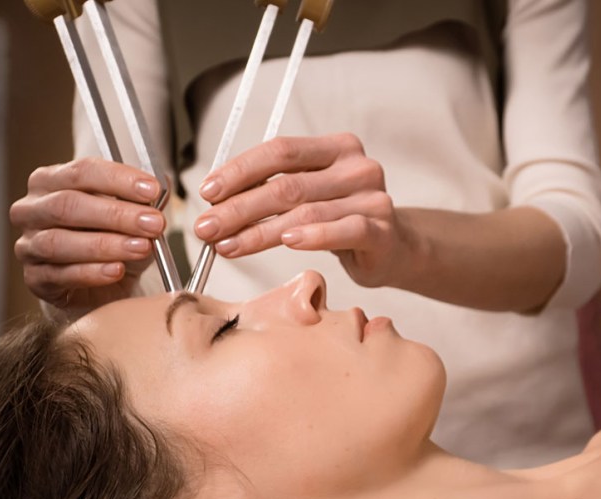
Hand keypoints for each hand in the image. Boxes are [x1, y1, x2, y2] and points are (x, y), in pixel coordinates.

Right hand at [11, 158, 166, 311]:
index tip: (151, 189)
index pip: (81, 172)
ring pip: (59, 242)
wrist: (105, 287)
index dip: (118, 179)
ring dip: (106, 244)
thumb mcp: (132, 215)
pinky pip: (60, 275)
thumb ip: (141, 200)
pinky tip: (116, 270)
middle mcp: (32, 210)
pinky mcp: (35, 279)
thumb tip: (160, 187)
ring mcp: (29, 245)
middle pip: (68, 205)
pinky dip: (92, 272)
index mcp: (51, 181)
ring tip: (141, 248)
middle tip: (153, 223)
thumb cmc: (114, 241)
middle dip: (116, 214)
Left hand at [196, 133, 413, 287]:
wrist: (394, 248)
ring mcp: (372, 198)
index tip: (207, 192)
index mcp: (336, 147)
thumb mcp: (310, 195)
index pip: (280, 151)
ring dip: (259, 232)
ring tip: (227, 246)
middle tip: (206, 227)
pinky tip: (288, 243)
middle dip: (239, 208)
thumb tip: (216, 201)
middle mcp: (357, 167)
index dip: (239, 170)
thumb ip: (274, 188)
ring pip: (306, 213)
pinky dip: (313, 237)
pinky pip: (343, 231)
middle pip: (287, 184)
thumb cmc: (343, 220)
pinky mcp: (382, 230)